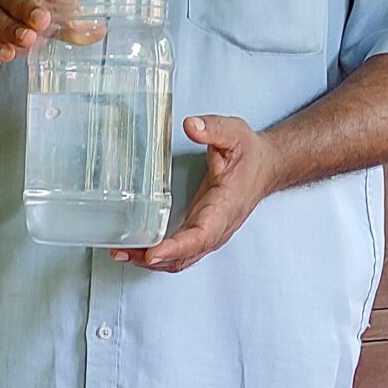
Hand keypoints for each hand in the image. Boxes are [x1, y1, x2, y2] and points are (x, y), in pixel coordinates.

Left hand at [116, 115, 280, 273]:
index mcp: (225, 207)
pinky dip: (158, 255)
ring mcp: (210, 232)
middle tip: (121, 253)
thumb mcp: (234, 134)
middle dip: (153, 259)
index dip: (175, 247)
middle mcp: (218, 227)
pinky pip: (180, 251)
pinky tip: (137, 248)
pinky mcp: (201, 230)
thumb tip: (191, 125)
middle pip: (185, 255)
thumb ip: (213, 129)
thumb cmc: (251, 154)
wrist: (266, 167)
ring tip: (121, 253)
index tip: (152, 252)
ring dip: (151, 261)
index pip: (200, 235)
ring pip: (181, 259)